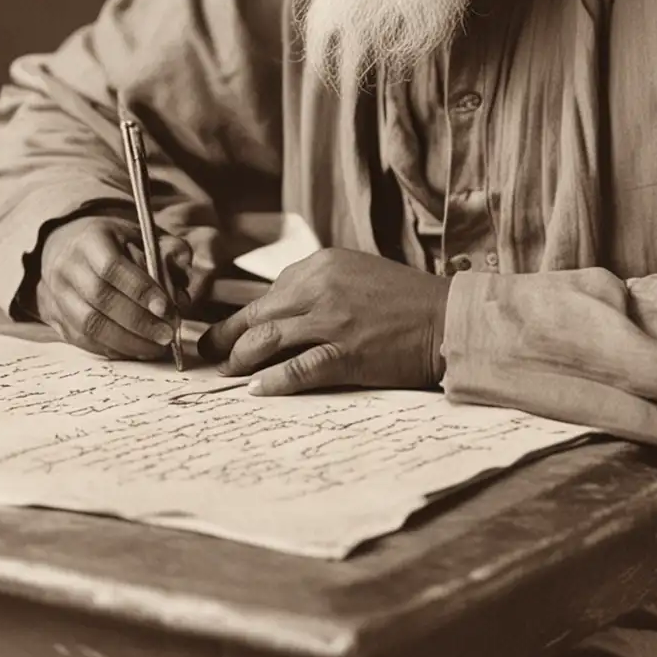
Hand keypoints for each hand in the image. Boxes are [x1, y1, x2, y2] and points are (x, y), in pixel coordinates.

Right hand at [35, 215, 191, 359]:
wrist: (67, 247)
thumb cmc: (114, 243)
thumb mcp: (143, 235)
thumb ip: (170, 254)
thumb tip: (182, 290)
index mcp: (91, 239)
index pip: (112, 267)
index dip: (140, 290)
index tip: (166, 308)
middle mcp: (68, 266)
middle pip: (100, 300)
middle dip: (139, 322)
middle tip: (167, 334)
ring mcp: (57, 294)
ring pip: (89, 325)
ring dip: (127, 341)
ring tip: (156, 347)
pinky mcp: (55, 317)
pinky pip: (82, 340)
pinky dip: (112, 349)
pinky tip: (136, 349)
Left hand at [197, 248, 450, 394]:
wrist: (447, 320)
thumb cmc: (403, 300)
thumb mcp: (354, 274)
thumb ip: (316, 288)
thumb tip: (276, 315)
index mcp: (320, 265)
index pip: (267, 294)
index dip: (244, 319)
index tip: (227, 334)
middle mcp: (320, 288)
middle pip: (256, 317)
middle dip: (226, 340)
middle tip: (209, 357)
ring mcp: (332, 321)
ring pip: (266, 342)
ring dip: (240, 361)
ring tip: (228, 375)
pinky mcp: (346, 354)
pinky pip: (297, 370)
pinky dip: (272, 382)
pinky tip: (257, 390)